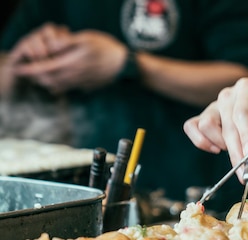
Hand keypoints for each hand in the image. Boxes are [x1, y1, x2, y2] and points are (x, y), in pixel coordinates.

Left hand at [10, 28, 126, 92]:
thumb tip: (50, 46)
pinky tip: (57, 79)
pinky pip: (66, 89)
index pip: (44, 68)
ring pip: (55, 86)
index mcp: (71, 64)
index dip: (29, 68)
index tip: (19, 68)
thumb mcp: (86, 39)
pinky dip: (57, 85)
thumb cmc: (107, 49)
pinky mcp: (85, 86)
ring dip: (45, 81)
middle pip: (47, 80)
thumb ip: (66, 43)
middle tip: (28, 69)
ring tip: (40, 74)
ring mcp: (79, 83)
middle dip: (35, 76)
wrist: (124, 65)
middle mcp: (73, 76)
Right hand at [184, 77, 247, 179]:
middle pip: (228, 126)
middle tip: (245, 171)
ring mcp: (213, 105)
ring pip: (206, 125)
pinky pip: (191, 127)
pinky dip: (202, 141)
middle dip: (237, 151)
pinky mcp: (202, 115)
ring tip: (236, 149)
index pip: (243, 113)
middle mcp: (228, 95)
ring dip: (221, 144)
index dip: (246, 134)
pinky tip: (217, 148)